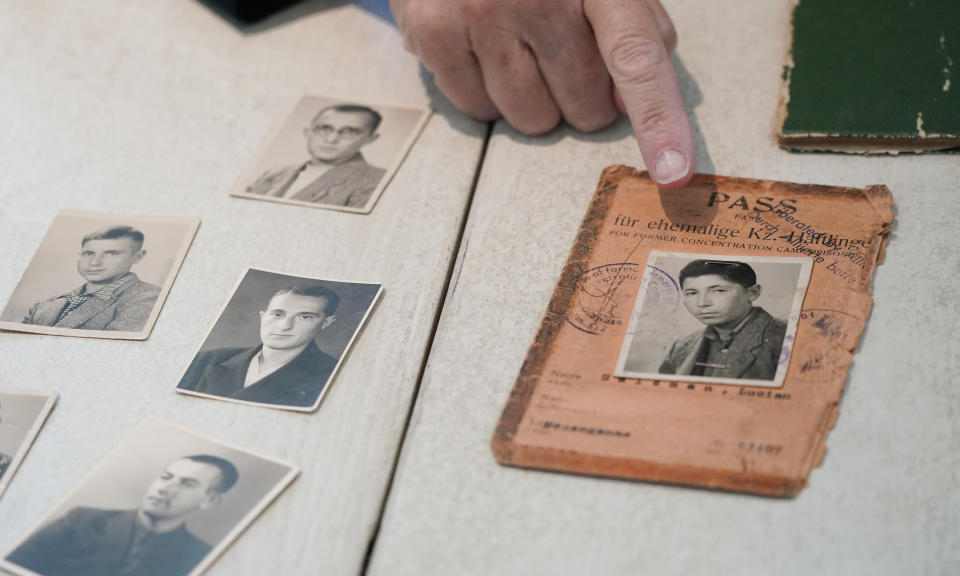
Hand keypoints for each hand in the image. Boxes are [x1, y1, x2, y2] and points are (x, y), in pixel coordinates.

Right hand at [390, 0, 694, 187]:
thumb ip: (632, 26)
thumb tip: (627, 100)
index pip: (635, 56)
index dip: (659, 118)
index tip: (673, 170)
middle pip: (584, 108)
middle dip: (582, 97)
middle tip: (561, 55)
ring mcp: (482, 13)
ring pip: (531, 119)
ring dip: (534, 102)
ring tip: (517, 48)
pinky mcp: (434, 31)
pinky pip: (478, 109)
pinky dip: (485, 95)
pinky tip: (482, 50)